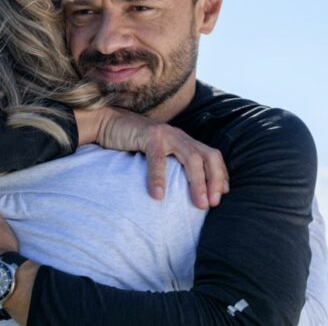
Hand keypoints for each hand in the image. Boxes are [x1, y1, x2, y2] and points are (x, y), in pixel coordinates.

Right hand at [76, 107, 228, 208]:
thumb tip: (183, 191)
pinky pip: (158, 159)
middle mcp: (180, 136)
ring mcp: (166, 134)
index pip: (211, 156)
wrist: (107, 123)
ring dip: (198, 183)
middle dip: (214, 181)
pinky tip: (159, 195)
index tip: (220, 196)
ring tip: (199, 203)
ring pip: (191, 158)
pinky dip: (159, 178)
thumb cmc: (132, 145)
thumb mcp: (158, 155)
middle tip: (212, 204)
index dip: (220, 175)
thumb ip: (171, 165)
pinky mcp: (149, 136)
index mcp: (184, 141)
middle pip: (208, 156)